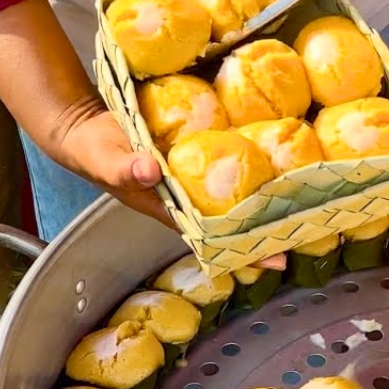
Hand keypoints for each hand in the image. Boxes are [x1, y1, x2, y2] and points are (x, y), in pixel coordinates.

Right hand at [53, 108, 288, 270]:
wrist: (86, 129)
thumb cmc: (94, 150)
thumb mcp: (106, 157)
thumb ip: (125, 166)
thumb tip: (151, 170)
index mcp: (167, 208)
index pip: (211, 236)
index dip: (241, 248)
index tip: (274, 259)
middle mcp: (184, 199)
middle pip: (229, 222)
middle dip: (262, 231)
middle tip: (302, 237)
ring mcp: (190, 181)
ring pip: (229, 198)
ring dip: (259, 202)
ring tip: (299, 206)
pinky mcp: (192, 160)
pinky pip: (222, 169)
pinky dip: (244, 170)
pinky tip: (270, 165)